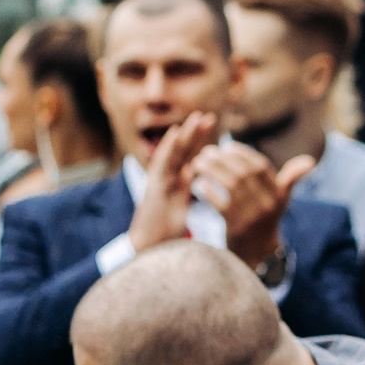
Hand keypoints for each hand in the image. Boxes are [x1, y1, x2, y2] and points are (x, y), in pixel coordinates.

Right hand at [128, 115, 207, 251]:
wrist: (150, 247)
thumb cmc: (165, 232)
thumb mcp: (181, 209)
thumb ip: (187, 194)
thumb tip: (197, 182)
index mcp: (177, 184)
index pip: (191, 158)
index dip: (201, 144)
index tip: (214, 129)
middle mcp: (167, 179)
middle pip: (183, 152)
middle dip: (195, 134)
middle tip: (208, 117)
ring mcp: (160, 181)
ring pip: (173, 153)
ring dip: (184, 135)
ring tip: (196, 119)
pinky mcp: (154, 186)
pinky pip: (162, 163)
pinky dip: (169, 147)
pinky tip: (176, 133)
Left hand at [188, 141, 313, 266]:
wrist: (258, 253)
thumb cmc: (265, 219)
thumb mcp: (281, 200)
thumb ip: (291, 178)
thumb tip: (310, 161)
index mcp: (278, 194)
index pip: (260, 166)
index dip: (242, 153)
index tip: (226, 146)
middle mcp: (269, 205)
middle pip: (243, 173)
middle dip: (222, 159)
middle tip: (206, 152)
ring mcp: (253, 217)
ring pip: (230, 185)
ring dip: (212, 170)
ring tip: (197, 162)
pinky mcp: (237, 228)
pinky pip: (220, 204)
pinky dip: (208, 191)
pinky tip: (198, 183)